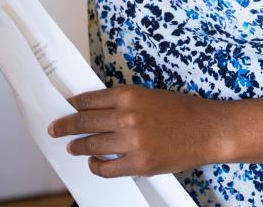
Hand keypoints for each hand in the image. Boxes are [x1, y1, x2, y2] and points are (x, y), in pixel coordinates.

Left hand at [48, 86, 227, 177]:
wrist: (207, 130)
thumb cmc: (182, 111)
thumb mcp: (149, 96)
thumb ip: (124, 102)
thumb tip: (97, 109)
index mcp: (129, 95)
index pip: (90, 100)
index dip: (74, 105)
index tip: (67, 107)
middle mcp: (127, 117)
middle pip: (84, 122)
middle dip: (65, 126)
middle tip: (55, 128)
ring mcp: (132, 142)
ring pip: (91, 145)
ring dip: (78, 146)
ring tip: (72, 147)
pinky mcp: (139, 164)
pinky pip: (107, 168)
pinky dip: (96, 166)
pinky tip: (94, 163)